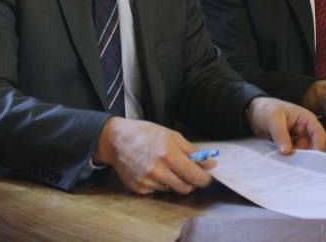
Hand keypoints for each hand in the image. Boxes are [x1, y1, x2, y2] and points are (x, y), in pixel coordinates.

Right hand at [93, 117, 213, 194]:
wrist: (115, 140)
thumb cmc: (144, 134)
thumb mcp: (171, 135)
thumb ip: (192, 151)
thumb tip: (210, 164)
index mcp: (169, 154)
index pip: (196, 177)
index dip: (205, 178)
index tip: (205, 176)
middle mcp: (158, 170)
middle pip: (186, 188)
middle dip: (190, 181)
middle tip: (186, 171)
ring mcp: (148, 181)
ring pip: (172, 189)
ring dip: (173, 181)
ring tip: (164, 167)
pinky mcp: (139, 188)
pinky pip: (157, 191)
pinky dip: (159, 183)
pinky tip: (151, 170)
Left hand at [247, 97, 325, 153]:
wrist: (252, 112)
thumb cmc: (265, 108)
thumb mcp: (272, 118)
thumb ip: (280, 134)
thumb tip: (286, 151)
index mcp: (306, 119)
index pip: (319, 134)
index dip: (318, 146)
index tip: (312, 158)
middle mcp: (304, 131)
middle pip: (311, 147)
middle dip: (303, 155)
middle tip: (292, 161)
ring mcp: (296, 139)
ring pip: (301, 153)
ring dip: (293, 157)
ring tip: (283, 159)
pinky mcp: (288, 146)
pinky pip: (290, 155)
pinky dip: (286, 158)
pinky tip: (279, 160)